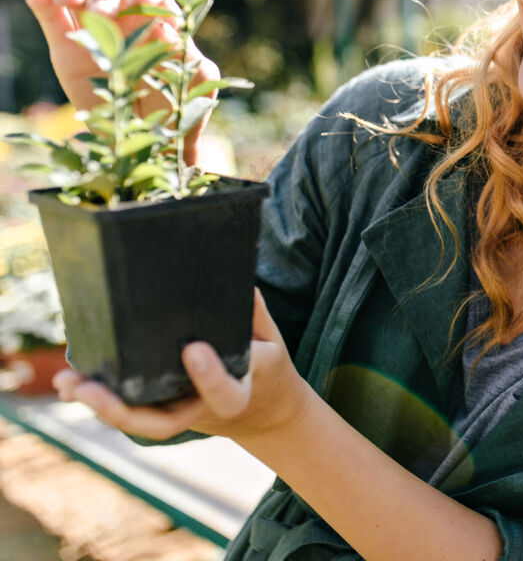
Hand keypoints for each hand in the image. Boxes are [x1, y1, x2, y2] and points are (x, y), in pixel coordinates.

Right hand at [25, 0, 219, 165]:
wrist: (146, 135)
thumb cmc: (179, 103)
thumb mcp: (193, 79)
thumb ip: (187, 54)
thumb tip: (166, 28)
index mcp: (157, 18)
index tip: (143, 2)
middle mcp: (124, 17)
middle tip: (105, 14)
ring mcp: (93, 28)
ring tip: (68, 0)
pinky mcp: (65, 45)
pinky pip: (50, 15)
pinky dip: (42, 0)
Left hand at [53, 289, 313, 443]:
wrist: (265, 411)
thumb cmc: (268, 367)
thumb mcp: (273, 341)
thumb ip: (256, 315)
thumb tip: (240, 281)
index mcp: (238, 396)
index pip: (225, 394)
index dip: (209, 376)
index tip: (192, 348)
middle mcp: (203, 412)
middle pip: (160, 423)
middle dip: (121, 410)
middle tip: (89, 390)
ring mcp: (179, 415)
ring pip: (136, 420)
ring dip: (99, 406)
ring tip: (67, 383)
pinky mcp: (162, 410)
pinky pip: (129, 409)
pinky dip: (98, 399)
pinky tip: (69, 384)